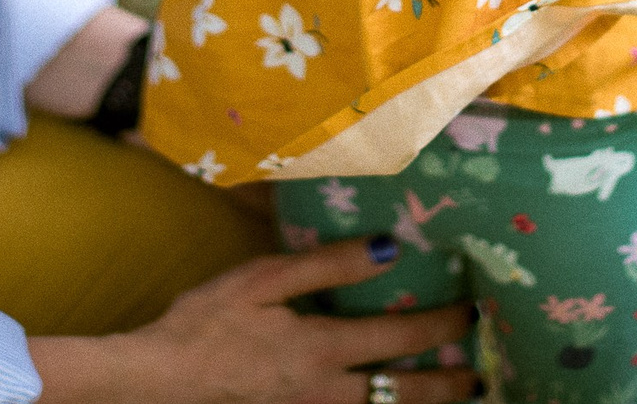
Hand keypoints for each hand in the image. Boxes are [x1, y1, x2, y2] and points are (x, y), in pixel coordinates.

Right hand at [32, 235, 478, 402]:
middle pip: (404, 395)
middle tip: (479, 374)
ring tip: (451, 398)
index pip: (400, 338)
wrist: (157, 384)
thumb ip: (327, 265)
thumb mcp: (262, 280)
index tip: (471, 312)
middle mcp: (327, 393)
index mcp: (322, 349)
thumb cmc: (205, 325)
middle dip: (448, 385)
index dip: (443, 326)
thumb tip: (387, 248)